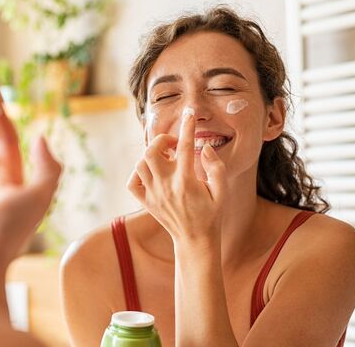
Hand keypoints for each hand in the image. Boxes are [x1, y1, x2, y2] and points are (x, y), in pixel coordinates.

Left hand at [126, 107, 226, 243]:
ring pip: (140, 164)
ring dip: (151, 155)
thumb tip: (204, 148)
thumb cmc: (212, 215)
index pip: (184, 146)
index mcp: (186, 181)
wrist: (195, 240)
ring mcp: (153, 194)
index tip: (189, 114)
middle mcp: (166, 186)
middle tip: (173, 144)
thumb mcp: (222, 191)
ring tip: (165, 158)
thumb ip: (216, 167)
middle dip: (161, 140)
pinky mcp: (146, 202)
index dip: (187, 127)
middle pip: (152, 152)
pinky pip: (132, 182)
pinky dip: (138, 173)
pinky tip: (152, 173)